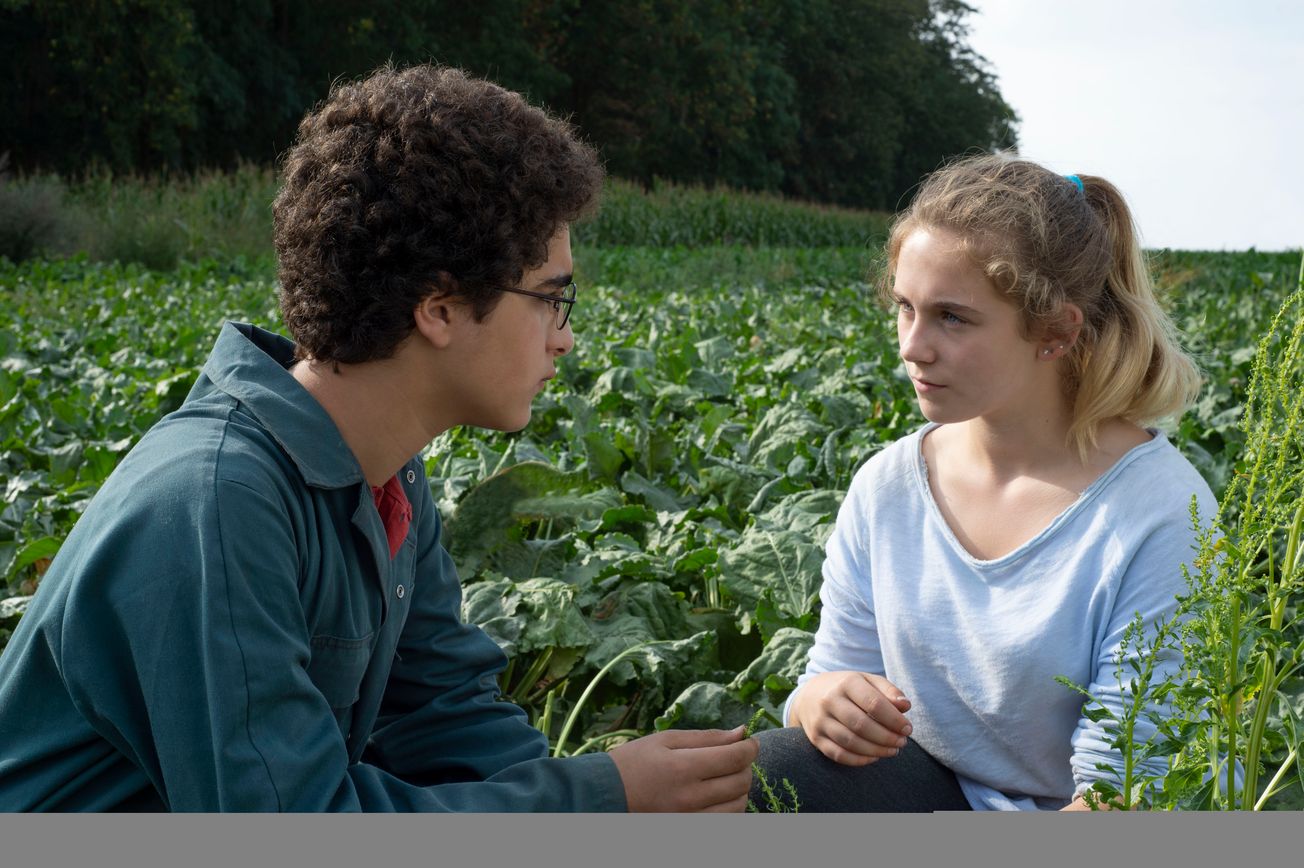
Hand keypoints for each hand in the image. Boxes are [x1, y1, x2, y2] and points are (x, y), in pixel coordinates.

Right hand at [608, 726, 758, 811]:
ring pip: (738, 805)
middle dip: (745, 765)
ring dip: (739, 788)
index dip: (750, 746)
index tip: (749, 741)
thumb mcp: (665, 739)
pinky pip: (726, 823)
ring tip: (724, 777)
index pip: (736, 757)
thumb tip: (740, 733)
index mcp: (683, 768)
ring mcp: (691, 820)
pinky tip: (717, 796)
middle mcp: (690, 798)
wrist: (606, 796)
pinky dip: (730, 808)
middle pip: (741, 781)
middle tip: (733, 757)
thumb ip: (706, 737)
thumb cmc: (634, 762)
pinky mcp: (691, 832)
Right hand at [788, 670, 911, 766]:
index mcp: (846, 682)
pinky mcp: (815, 738)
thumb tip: (905, 706)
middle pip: (861, 725)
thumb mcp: (867, 681)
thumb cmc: (847, 688)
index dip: (894, 719)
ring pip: (850, 742)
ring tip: (892, 751)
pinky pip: (839, 755)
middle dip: (887, 737)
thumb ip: (888, 691)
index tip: (907, 728)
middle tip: (902, 742)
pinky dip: (859, 760)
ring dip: (876, 750)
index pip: (874, 704)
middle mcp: (829, 700)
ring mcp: (820, 721)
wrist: (809, 695)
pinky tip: (874, 757)